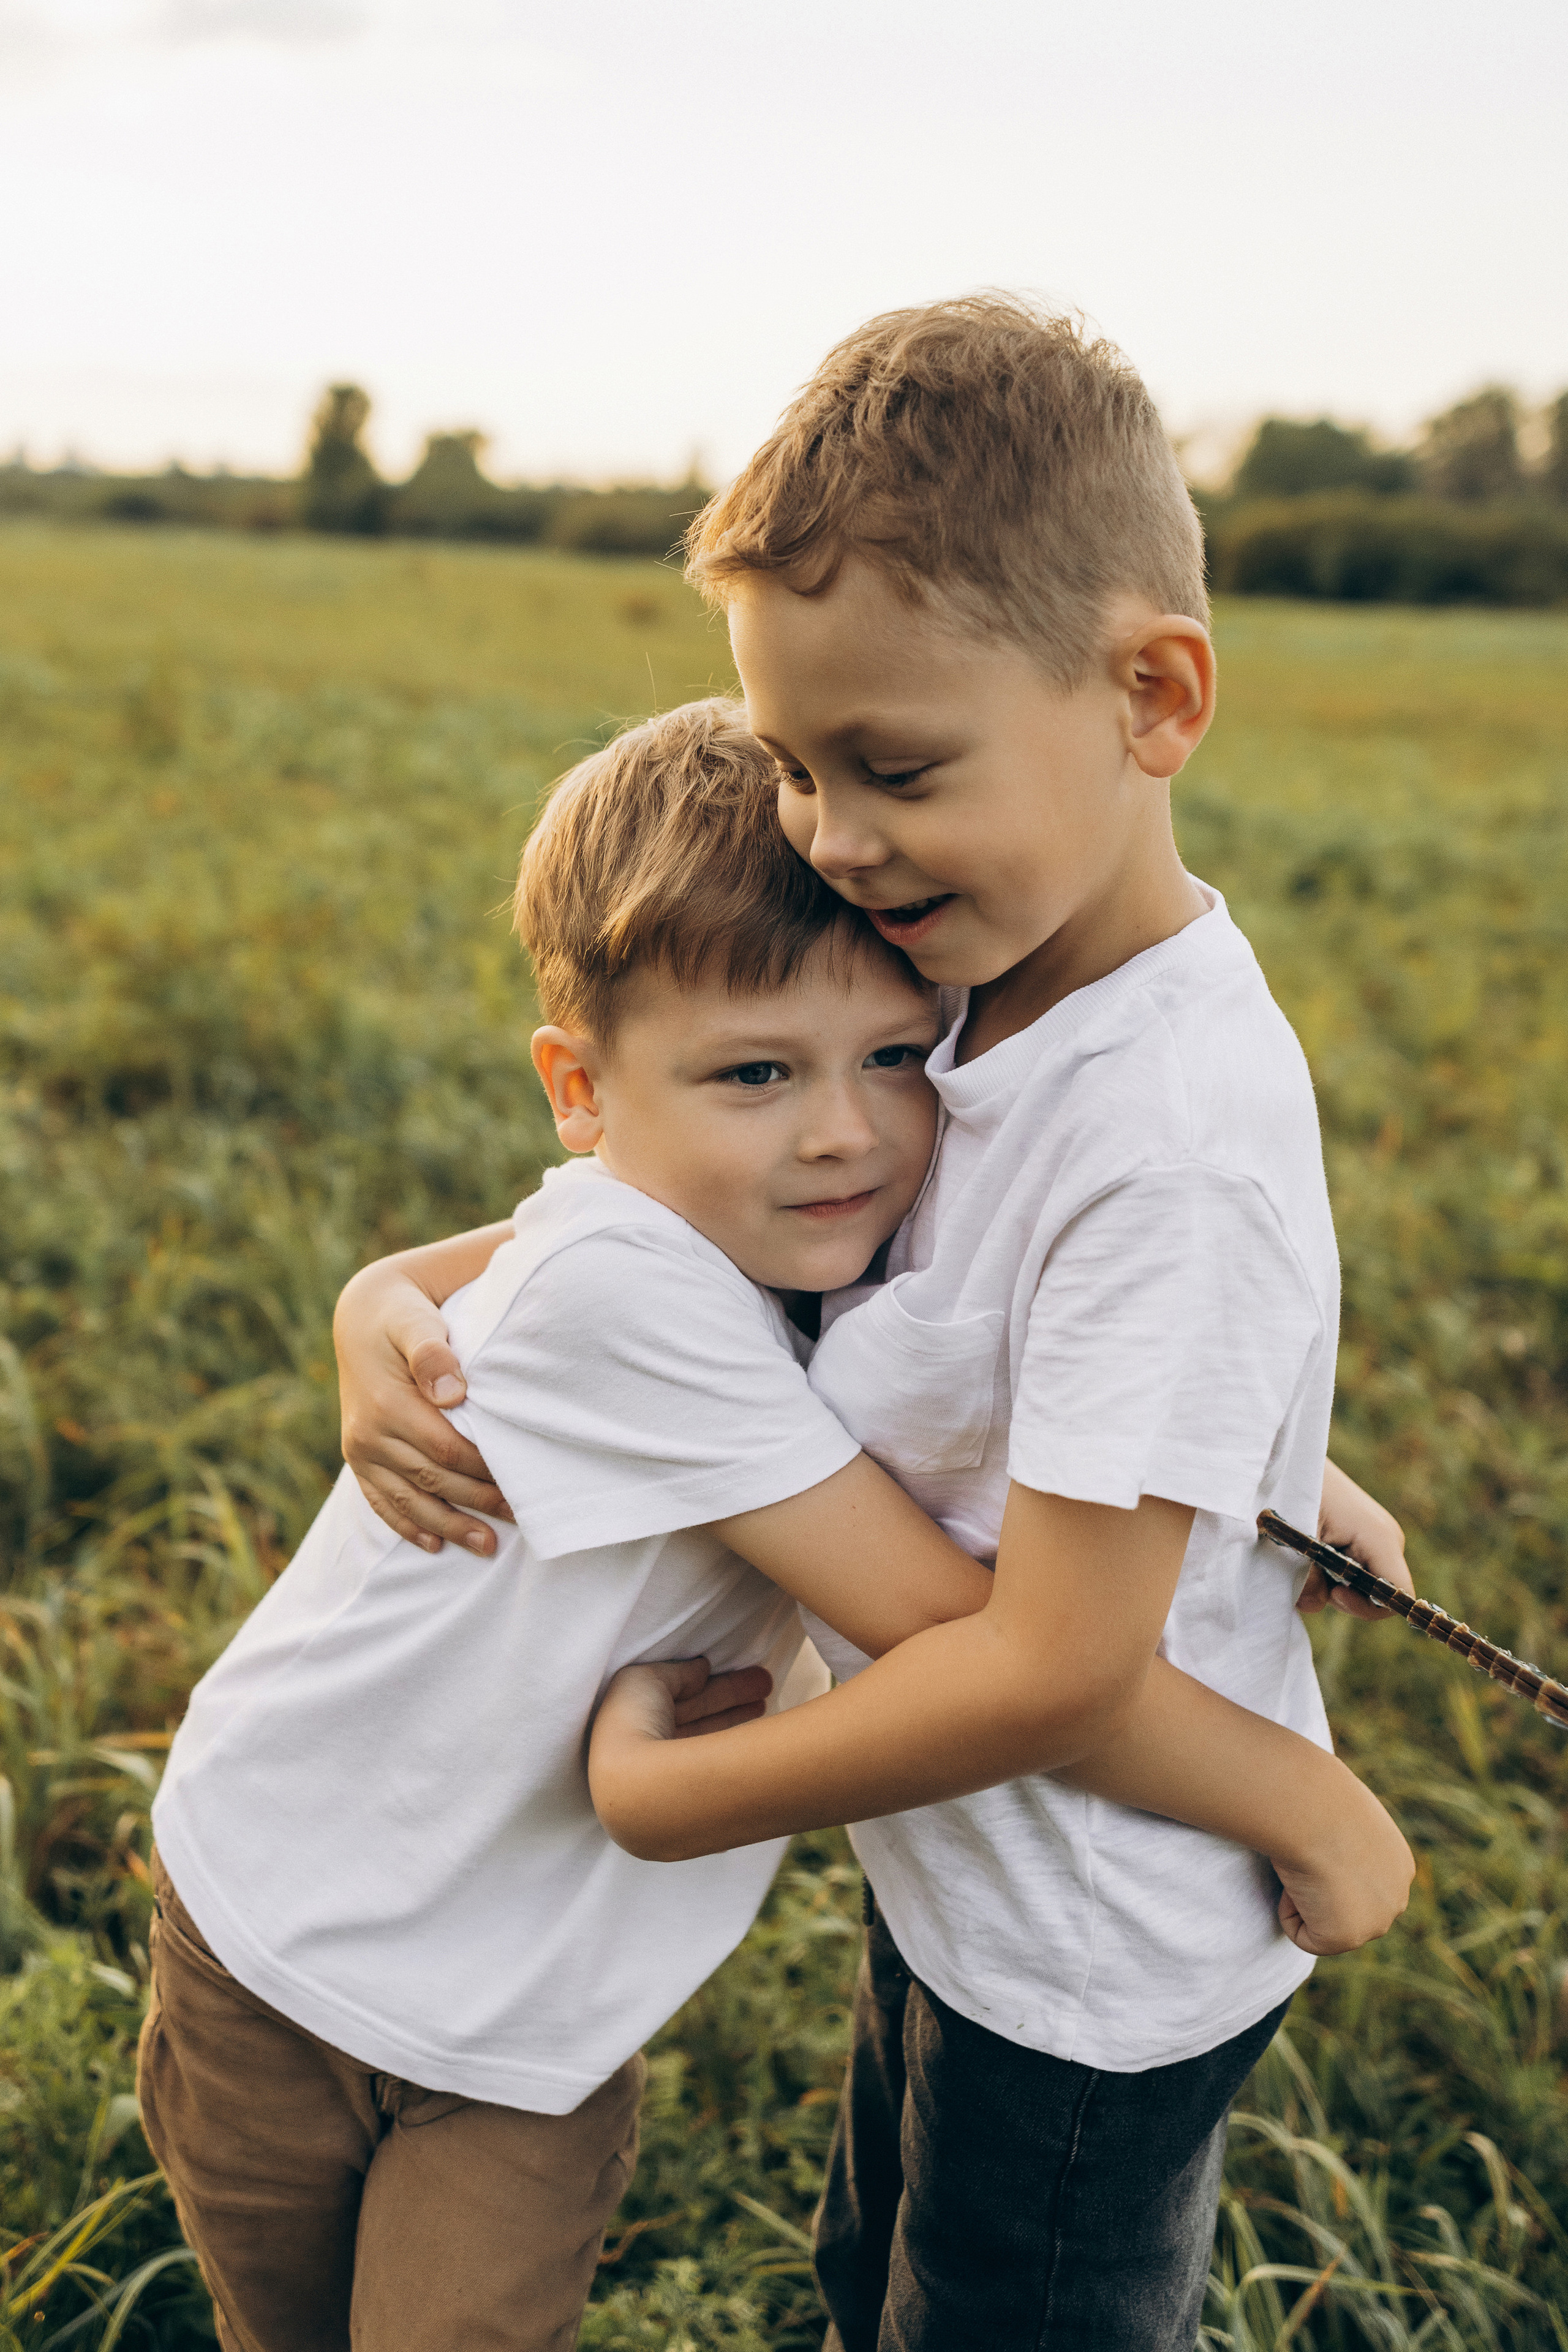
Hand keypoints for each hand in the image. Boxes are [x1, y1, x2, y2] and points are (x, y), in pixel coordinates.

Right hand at [334, 1255, 509, 1554]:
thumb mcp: (416, 1321)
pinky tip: (433, 1545)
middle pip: (432, 1480)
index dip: (484, 1470)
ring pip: (408, 1500)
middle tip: (520, 1521)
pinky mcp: (357, 1457)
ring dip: (448, 1527)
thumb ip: (433, 1353)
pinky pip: (380, 1501)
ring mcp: (360, 1449)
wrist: (362, 1315)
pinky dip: (407, 1525)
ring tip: (487, 1547)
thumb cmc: (403, 1316)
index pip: (446, 1450)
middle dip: (476, 1504)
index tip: (521, 1484)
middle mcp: (368, 1432)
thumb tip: (453, 1393)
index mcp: (386, 1403)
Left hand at [588, 1659, 772, 1853]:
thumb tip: (701, 1669)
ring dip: (738, 1714)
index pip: (678, 1697)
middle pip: (698, 1715)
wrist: (637, 1784)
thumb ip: (676, 1673)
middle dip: (730, 1696)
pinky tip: (759, 1724)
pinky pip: (720, 1755)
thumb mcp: (645, 1679)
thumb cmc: (631, 1722)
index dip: (706, 1682)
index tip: (729, 1670)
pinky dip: (739, 1739)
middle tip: (765, 1682)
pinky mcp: (697, 1791)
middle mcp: (654, 1749)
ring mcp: (676, 1773)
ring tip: (767, 1697)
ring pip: (711, 1735)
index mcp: (634, 1721)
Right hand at [1272, 1765, 1414, 1954]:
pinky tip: (1298, 1880)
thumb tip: (1324, 1834)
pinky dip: (1288, 1910)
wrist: (1314, 1808)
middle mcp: (1396, 1897)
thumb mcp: (1344, 1814)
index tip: (1319, 1839)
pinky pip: (1303, 1935)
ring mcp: (1375, 1922)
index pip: (1359, 1883)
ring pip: (1325, 1922)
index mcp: (1399, 1866)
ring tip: (1306, 1864)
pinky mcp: (1345, 1938)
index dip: (1329, 1865)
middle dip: (1322, 1889)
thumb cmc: (1319, 1796)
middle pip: (1346, 1909)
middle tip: (1309, 1854)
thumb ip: (1346, 1839)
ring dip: (1307, 1897)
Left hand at [1297, 1459, 1413, 1619]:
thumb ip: (1307, 1581)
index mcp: (1380, 1538)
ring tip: (1298, 1553)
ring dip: (1324, 1580)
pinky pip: (1348, 1567)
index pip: (1398, 1594)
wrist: (1284, 1454)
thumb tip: (1315, 1602)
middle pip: (1374, 1592)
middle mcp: (1385, 1537)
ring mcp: (1373, 1534)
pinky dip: (1322, 1568)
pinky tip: (1302, 1548)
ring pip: (1357, 1582)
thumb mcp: (1294, 1542)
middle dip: (1337, 1594)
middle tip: (1306, 1571)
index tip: (1333, 1594)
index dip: (1367, 1607)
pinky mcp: (1358, 1531)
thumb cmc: (1290, 1490)